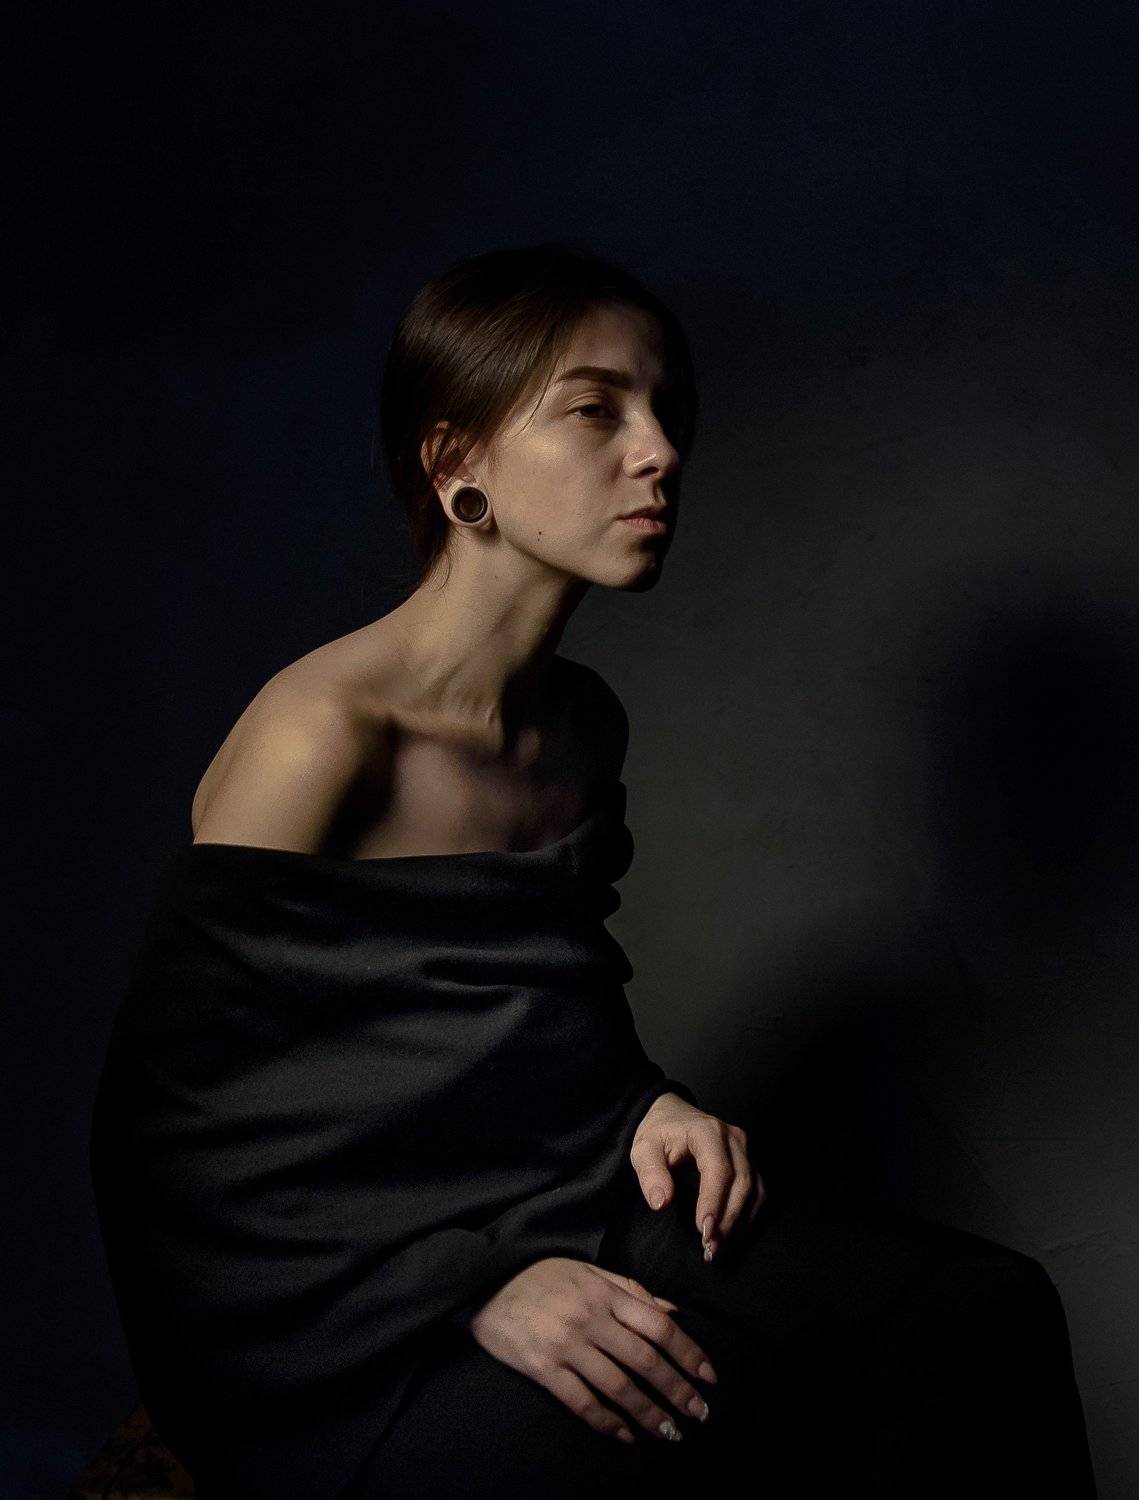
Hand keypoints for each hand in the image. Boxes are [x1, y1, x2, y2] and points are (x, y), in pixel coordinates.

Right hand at [467, 1256, 717, 1444]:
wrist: (484, 1281)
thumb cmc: (540, 1273)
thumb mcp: (588, 1271)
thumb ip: (631, 1291)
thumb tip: (673, 1313)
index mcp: (604, 1292)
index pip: (658, 1326)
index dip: (688, 1353)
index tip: (709, 1378)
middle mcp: (590, 1319)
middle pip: (645, 1360)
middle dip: (677, 1390)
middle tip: (700, 1414)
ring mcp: (566, 1345)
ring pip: (619, 1386)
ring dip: (649, 1413)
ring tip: (671, 1432)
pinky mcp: (543, 1369)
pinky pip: (582, 1402)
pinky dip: (608, 1422)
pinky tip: (626, 1435)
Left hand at [630, 1092, 764, 1260]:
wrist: (673, 1116)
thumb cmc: (659, 1133)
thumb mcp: (644, 1149)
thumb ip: (650, 1173)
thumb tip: (662, 1202)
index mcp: (707, 1131)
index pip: (718, 1170)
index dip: (714, 1202)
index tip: (704, 1230)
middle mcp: (733, 1139)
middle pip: (741, 1182)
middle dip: (728, 1219)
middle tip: (709, 1247)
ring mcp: (745, 1150)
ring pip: (754, 1190)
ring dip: (739, 1221)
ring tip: (717, 1246)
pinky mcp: (749, 1161)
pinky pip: (757, 1192)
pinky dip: (746, 1215)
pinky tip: (729, 1233)